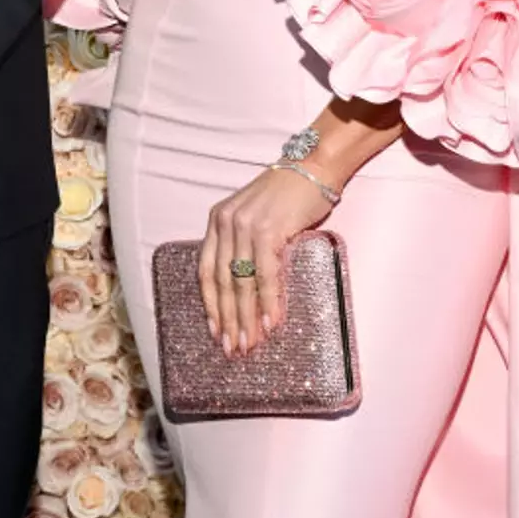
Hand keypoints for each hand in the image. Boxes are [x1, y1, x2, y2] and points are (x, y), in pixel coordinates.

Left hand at [199, 102, 403, 355]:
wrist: (312, 168)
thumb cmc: (288, 197)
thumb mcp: (257, 220)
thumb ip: (246, 249)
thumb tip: (248, 294)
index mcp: (218, 220)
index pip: (206, 271)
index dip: (211, 305)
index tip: (216, 332)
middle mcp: (226, 222)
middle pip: (221, 281)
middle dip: (227, 319)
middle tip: (233, 349)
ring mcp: (245, 226)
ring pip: (240, 282)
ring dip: (246, 318)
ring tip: (250, 344)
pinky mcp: (268, 230)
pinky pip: (265, 274)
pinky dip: (268, 302)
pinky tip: (270, 323)